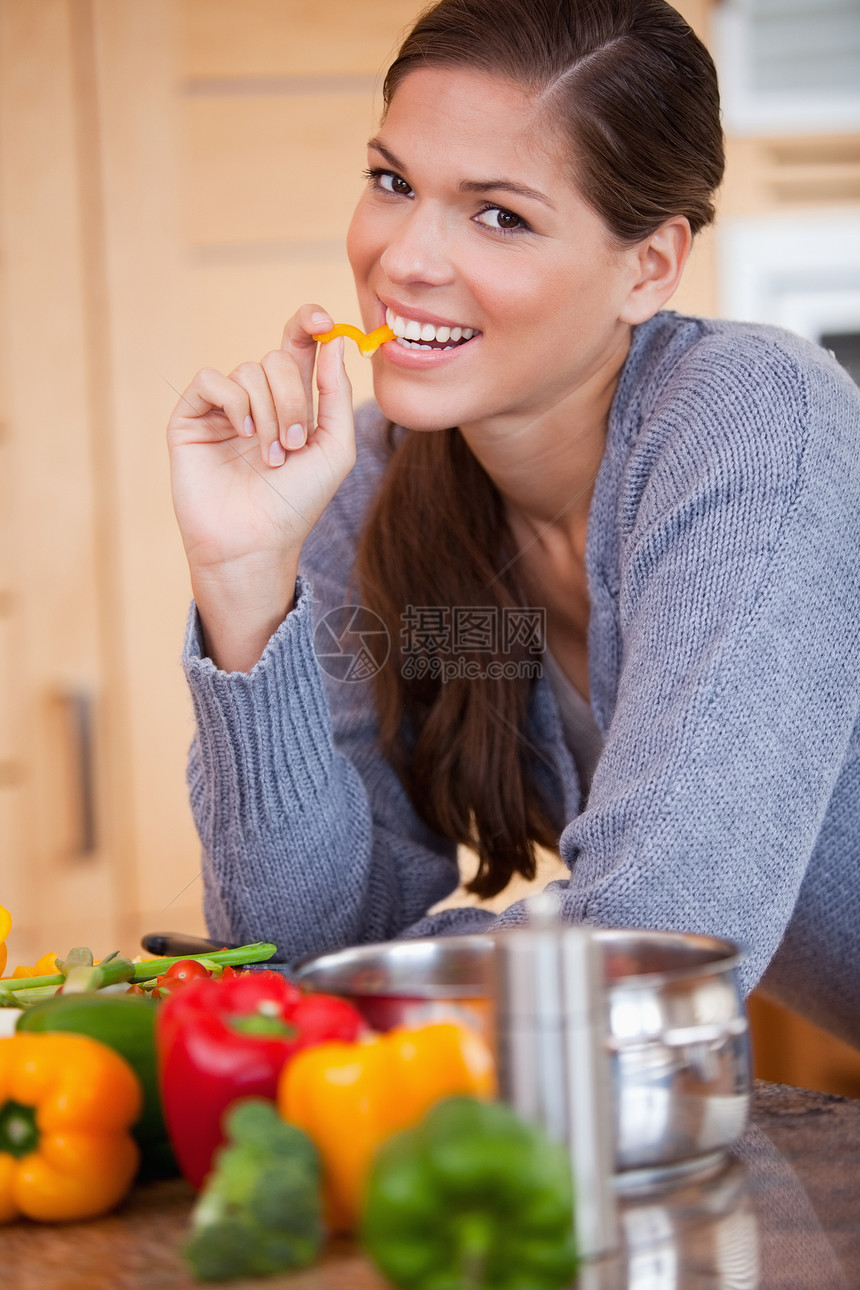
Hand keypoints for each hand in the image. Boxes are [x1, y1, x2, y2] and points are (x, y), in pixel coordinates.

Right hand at [167, 305, 355, 668]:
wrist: (255, 542)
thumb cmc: (298, 503)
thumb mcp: (335, 448)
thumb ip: (337, 393)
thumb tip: (334, 340)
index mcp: (293, 401)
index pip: (299, 345)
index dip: (310, 324)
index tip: (325, 323)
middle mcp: (257, 399)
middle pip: (278, 359)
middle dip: (295, 398)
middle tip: (296, 443)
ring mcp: (223, 408)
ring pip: (250, 371)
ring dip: (269, 413)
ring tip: (270, 456)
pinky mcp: (191, 418)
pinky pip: (212, 380)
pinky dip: (234, 403)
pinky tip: (241, 436)